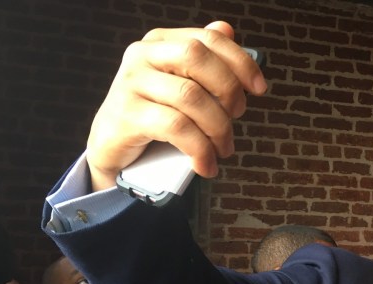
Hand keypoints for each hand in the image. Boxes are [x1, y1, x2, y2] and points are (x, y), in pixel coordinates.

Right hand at [85, 21, 266, 190]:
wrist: (112, 146)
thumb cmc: (154, 114)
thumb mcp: (180, 84)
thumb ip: (203, 60)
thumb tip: (227, 30)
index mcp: (160, 42)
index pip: (208, 39)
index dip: (240, 61)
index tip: (259, 88)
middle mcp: (142, 56)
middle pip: (197, 58)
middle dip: (228, 90)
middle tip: (236, 117)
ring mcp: (130, 83)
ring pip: (191, 97)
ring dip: (218, 128)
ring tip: (223, 149)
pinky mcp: (126, 115)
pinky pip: (176, 128)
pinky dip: (200, 149)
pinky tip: (205, 163)